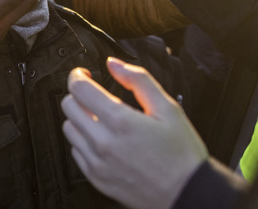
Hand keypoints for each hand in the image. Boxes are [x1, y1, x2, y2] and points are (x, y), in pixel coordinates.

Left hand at [61, 57, 206, 208]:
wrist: (188, 194)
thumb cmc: (182, 154)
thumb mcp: (168, 109)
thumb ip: (138, 80)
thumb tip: (114, 64)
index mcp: (120, 121)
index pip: (78, 88)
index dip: (78, 75)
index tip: (84, 75)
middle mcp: (103, 142)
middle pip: (68, 106)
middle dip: (79, 95)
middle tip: (95, 97)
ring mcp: (97, 162)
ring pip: (69, 128)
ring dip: (80, 118)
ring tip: (101, 120)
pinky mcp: (95, 177)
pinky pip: (76, 150)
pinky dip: (84, 141)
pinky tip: (103, 140)